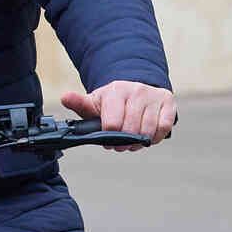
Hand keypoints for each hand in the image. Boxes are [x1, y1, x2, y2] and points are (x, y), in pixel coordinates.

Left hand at [59, 81, 175, 147]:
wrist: (136, 88)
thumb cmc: (113, 101)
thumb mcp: (95, 102)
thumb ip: (79, 104)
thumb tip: (64, 98)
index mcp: (115, 91)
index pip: (112, 124)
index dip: (110, 138)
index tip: (109, 140)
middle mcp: (136, 90)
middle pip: (130, 130)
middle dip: (124, 143)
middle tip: (121, 144)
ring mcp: (153, 96)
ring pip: (147, 130)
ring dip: (140, 142)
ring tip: (134, 141)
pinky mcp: (167, 102)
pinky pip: (164, 127)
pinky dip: (156, 137)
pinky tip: (149, 136)